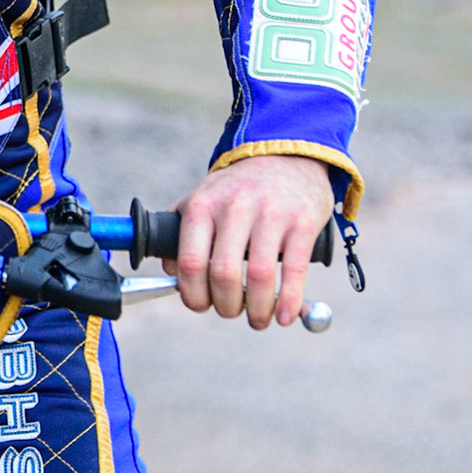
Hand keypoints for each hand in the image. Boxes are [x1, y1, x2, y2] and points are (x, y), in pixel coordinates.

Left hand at [164, 154, 331, 329]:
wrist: (286, 153)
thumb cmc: (238, 186)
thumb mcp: (203, 197)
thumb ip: (182, 231)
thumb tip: (170, 273)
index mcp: (203, 205)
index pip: (190, 262)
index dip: (192, 295)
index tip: (199, 305)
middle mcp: (234, 208)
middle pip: (223, 275)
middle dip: (225, 306)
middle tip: (229, 312)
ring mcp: (270, 215)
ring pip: (259, 278)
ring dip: (257, 310)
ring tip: (257, 319)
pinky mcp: (302, 223)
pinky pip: (295, 272)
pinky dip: (289, 303)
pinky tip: (285, 316)